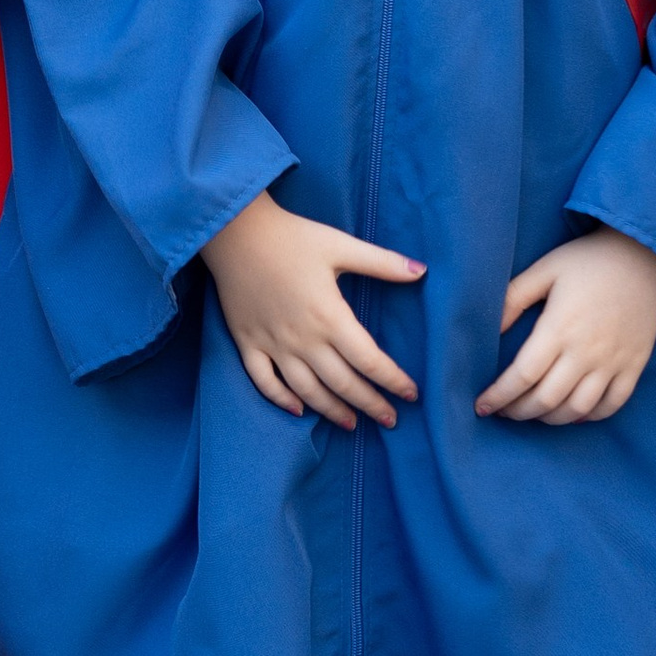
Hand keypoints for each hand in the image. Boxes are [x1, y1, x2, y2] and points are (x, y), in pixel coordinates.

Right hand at [202, 189, 423, 429]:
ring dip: (332, 411)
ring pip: (307, 390)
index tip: (411, 394)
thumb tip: (422, 271)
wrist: (233, 232)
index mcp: (329, 316)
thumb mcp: (340, 245)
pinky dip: (281, 400)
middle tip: (390, 420)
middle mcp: (303, 338)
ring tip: (352, 424)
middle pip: (343, 383)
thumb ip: (382, 262)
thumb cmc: (291, 236)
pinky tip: (298, 411)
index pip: (369, 361)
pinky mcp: (247, 343)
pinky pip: (264, 381)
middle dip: (370, 404)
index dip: (393, 380)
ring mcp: (273, 344)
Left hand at [476, 228, 655, 425]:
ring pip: (577, 409)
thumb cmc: (589, 260)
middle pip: (546, 399)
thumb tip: (489, 330)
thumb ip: (513, 298)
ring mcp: (613, 362)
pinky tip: (574, 413)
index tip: (482, 405)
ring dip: (550, 419)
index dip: (499, 396)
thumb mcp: (544, 269)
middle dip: (519, 412)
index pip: (522, 376)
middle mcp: (586, 351)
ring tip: (534, 413)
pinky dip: (591, 416)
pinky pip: (613, 403)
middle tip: (504, 412)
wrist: (647, 255)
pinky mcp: (635, 365)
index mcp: (559, 328)